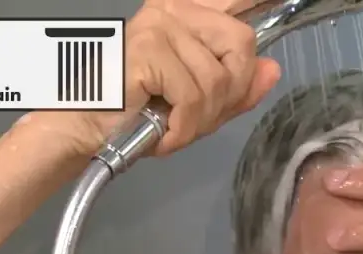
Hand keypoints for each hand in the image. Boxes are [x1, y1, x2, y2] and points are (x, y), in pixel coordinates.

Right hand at [27, 0, 279, 157]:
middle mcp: (173, 11)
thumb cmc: (134, 115)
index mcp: (185, 15)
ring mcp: (160, 26)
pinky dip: (183, 127)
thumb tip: (272, 68)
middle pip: (241, 44)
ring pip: (218, 78)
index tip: (276, 1)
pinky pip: (194, 95)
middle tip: (198, 116)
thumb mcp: (198, 105)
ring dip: (200, 118)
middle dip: (229, 92)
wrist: (86, 131)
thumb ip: (236, 87)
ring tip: (172, 126)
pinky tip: (163, 132)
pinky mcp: (150, 48)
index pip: (232, 1)